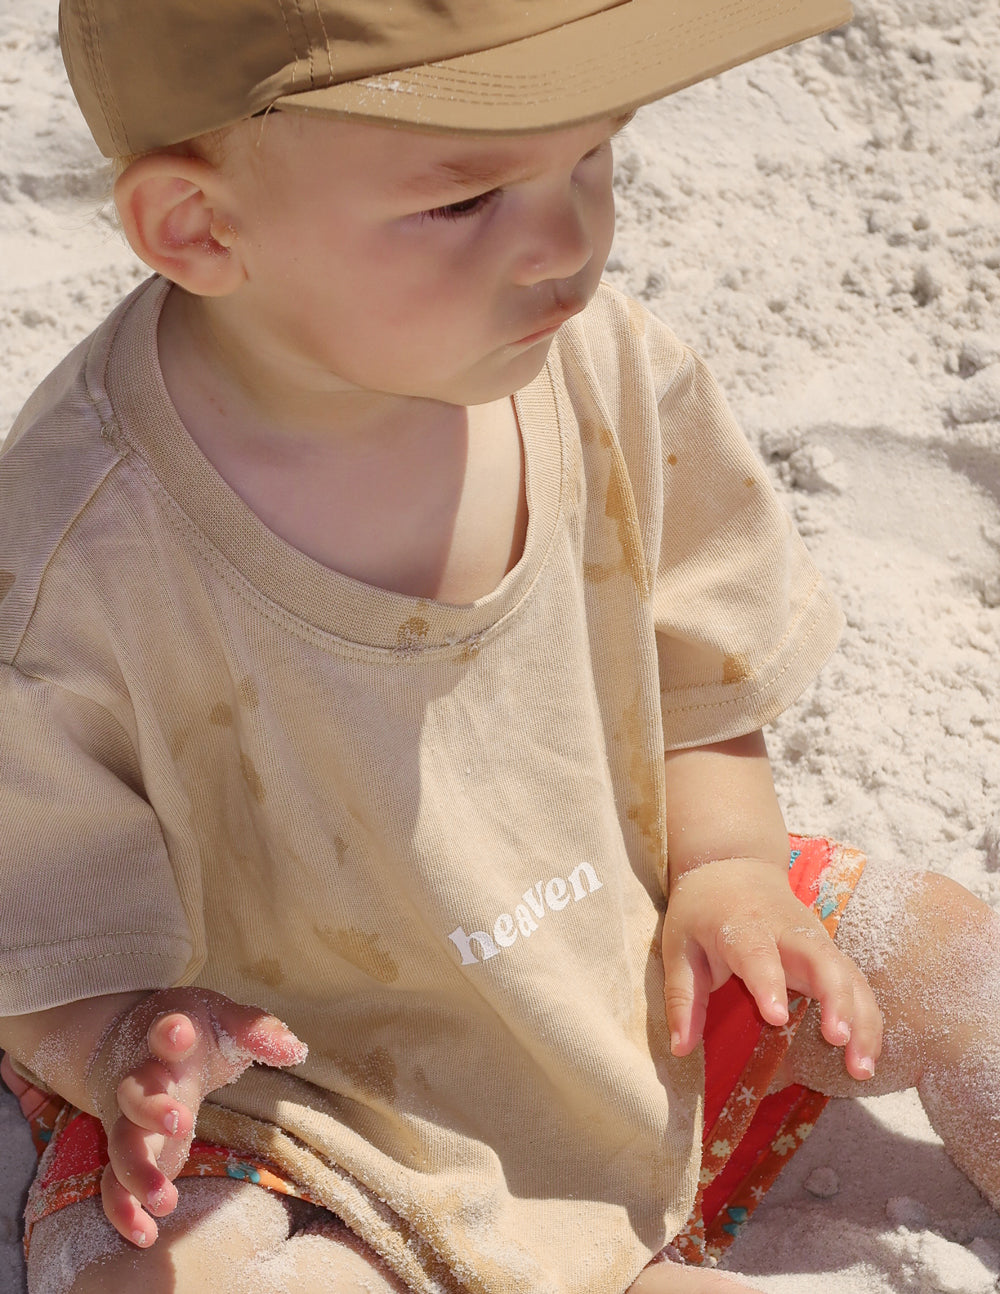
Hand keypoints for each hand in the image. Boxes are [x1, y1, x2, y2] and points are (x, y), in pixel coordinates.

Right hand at [85, 987, 306, 1246]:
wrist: (133, 1041)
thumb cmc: (193, 1032)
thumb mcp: (224, 1021)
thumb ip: (257, 1031)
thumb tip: (295, 1050)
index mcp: (169, 1039)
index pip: (166, 1030)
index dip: (171, 1032)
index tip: (180, 1032)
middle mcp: (143, 1079)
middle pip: (134, 1095)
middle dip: (152, 1108)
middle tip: (182, 1122)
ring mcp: (131, 1119)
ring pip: (122, 1145)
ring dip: (139, 1173)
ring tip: (166, 1199)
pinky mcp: (130, 1152)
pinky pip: (115, 1183)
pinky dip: (124, 1210)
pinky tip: (146, 1235)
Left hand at [661, 858, 881, 1080]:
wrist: (733, 865)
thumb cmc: (702, 911)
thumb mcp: (679, 947)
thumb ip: (682, 999)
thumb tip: (680, 1050)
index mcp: (743, 926)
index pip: (758, 953)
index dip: (769, 983)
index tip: (777, 1016)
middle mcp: (787, 931)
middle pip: (821, 959)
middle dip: (836, 998)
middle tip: (838, 1039)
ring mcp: (814, 940)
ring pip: (848, 974)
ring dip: (861, 1018)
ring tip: (861, 1067)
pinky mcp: (829, 953)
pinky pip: (856, 984)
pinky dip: (867, 1018)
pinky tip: (867, 1058)